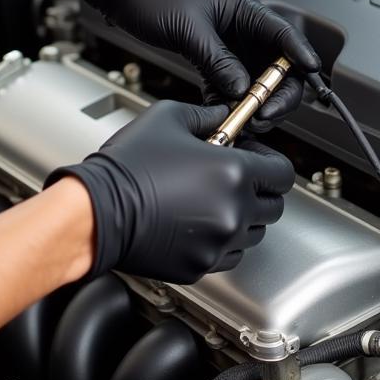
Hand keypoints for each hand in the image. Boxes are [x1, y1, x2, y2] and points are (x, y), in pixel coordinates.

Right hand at [45, 101, 294, 284]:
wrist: (96, 213)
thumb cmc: (126, 168)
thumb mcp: (168, 119)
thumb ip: (206, 114)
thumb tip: (223, 116)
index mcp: (233, 173)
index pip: (283, 173)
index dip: (271, 164)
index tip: (257, 160)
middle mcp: (234, 211)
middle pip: (274, 206)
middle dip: (259, 191)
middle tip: (234, 180)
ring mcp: (220, 242)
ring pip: (254, 233)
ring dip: (243, 217)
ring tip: (212, 201)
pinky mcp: (202, 265)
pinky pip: (230, 255)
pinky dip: (223, 241)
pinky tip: (200, 223)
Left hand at [71, 0, 319, 129]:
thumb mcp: (189, 28)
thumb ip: (218, 60)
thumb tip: (241, 88)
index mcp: (244, 9)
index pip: (284, 35)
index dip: (301, 57)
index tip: (312, 76)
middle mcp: (241, 28)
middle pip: (276, 66)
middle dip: (276, 92)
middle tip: (264, 113)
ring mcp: (227, 45)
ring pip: (255, 80)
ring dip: (254, 102)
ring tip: (245, 119)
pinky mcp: (211, 58)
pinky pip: (229, 85)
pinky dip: (229, 102)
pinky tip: (224, 114)